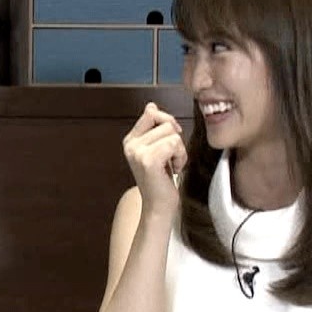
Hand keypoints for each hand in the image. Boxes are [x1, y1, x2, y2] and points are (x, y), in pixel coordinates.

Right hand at [122, 102, 186, 218]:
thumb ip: (154, 127)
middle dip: (175, 138)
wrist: (158, 207)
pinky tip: (174, 169)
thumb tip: (151, 105)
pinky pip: (174, 144)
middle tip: (170, 157)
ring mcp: (137, 152)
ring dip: (179, 150)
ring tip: (172, 165)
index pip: (151, 112)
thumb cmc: (160, 180)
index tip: (170, 142)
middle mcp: (130, 144)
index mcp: (130, 140)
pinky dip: (180, 156)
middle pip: (165, 121)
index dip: (167, 122)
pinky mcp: (148, 160)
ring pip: (171, 133)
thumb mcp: (157, 149)